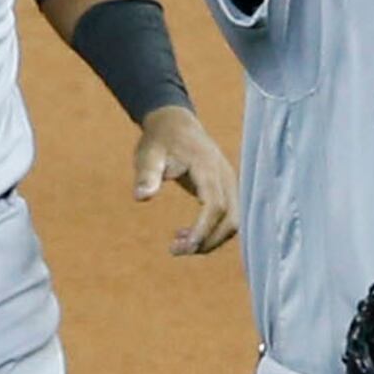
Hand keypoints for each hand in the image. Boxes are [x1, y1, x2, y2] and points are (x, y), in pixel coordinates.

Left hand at [132, 103, 236, 254]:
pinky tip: (185, 234)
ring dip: (210, 240)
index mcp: (208, 167)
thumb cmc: (160, 140)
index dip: (203, 230)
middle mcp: (226, 177)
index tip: (182, 246)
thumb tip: (141, 197)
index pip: (216, 206)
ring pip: (233, 222)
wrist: (175, 123)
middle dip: (208, 241)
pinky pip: (228, 218)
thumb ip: (147, 174)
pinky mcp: (227, 190)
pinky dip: (211, 232)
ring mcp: (230, 184)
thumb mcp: (148, 154)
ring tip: (177, 245)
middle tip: (175, 250)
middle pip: (231, 219)